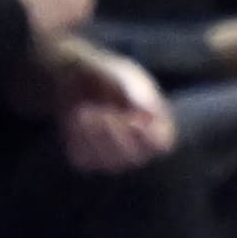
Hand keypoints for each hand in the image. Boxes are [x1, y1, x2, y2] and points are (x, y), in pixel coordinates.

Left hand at [52, 43, 177, 173]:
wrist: (75, 77)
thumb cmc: (108, 75)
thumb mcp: (123, 74)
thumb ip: (135, 90)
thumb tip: (148, 112)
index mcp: (156, 125)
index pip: (161, 145)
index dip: (147, 137)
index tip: (132, 119)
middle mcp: (138, 146)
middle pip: (134, 158)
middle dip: (116, 135)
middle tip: (102, 113)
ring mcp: (113, 157)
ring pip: (109, 163)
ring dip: (94, 137)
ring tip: (85, 111)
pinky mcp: (88, 160)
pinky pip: (84, 160)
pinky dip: (78, 140)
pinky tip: (76, 121)